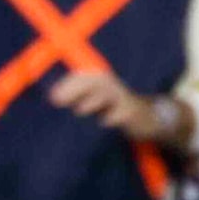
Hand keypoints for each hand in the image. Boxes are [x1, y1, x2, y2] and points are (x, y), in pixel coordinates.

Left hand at [48, 69, 183, 142]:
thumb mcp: (95, 99)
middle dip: (75, 89)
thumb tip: (53, 98)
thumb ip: (76, 97)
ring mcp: (122, 99)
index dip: (67, 84)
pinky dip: (114, 117)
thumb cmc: (113, 108)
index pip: (82, 77)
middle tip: (57, 100)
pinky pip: (123, 113)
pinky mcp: (132, 113)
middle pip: (93, 82)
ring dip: (93, 101)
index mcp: (100, 81)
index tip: (51, 96)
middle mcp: (111, 86)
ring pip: (108, 95)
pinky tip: (105, 122)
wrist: (147, 117)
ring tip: (79, 110)